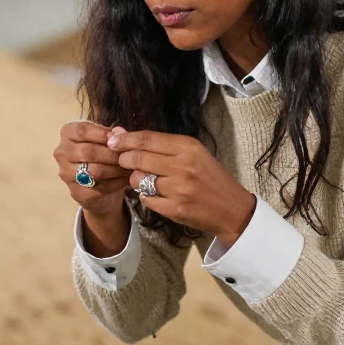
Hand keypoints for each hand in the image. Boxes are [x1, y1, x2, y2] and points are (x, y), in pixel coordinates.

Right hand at [54, 121, 131, 216]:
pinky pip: (100, 188)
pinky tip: (127, 179)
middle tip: (129, 155)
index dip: (102, 133)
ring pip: (94, 171)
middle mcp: (61, 153)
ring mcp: (66, 174)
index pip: (81, 130)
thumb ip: (112, 134)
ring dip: (116, 169)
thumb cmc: (101, 153)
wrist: (97, 184)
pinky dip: (117, 183)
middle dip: (112, 154)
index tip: (118, 137)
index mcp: (67, 134)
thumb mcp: (105, 139)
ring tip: (130, 167)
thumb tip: (120, 133)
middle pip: (88, 151)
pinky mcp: (76, 192)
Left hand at [109, 130, 255, 245]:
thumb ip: (160, 145)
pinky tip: (156, 194)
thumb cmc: (210, 177)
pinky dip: (145, 196)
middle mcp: (183, 166)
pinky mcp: (174, 209)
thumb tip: (122, 134)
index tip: (112, 141)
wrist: (231, 208)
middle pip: (138, 158)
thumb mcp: (193, 153)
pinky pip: (145, 199)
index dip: (125, 140)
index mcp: (188, 147)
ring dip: (135, 179)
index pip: (147, 139)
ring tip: (145, 179)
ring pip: (138, 180)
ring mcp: (178, 189)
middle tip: (122, 160)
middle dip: (124, 159)